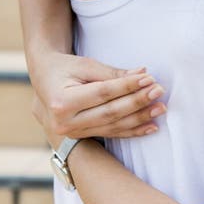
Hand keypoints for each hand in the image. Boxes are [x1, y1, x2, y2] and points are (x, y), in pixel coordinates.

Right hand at [29, 50, 166, 138]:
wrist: (43, 79)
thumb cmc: (64, 67)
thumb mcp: (85, 65)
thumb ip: (112, 74)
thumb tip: (142, 75)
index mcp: (62, 101)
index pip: (103, 93)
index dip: (127, 86)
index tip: (149, 79)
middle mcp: (65, 122)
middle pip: (109, 112)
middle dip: (137, 102)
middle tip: (159, 92)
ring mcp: (72, 133)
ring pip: (112, 126)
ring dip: (139, 118)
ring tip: (160, 109)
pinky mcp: (80, 137)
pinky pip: (111, 135)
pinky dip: (132, 131)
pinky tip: (150, 127)